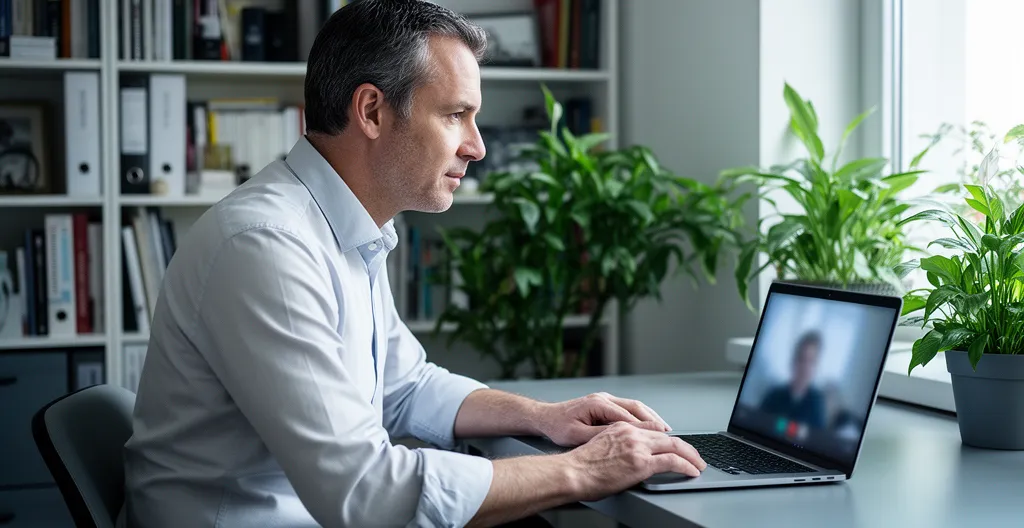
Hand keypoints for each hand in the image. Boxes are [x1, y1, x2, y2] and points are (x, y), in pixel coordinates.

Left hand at [536, 392, 671, 446]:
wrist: (545, 417)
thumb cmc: (558, 427)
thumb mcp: (578, 435)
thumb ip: (600, 436)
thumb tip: (622, 439)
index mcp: (598, 404)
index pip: (628, 416)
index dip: (646, 428)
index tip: (661, 437)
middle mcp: (603, 398)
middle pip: (636, 407)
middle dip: (653, 420)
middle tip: (668, 434)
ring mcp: (604, 399)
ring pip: (634, 406)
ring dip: (650, 417)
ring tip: (664, 431)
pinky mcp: (604, 403)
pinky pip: (627, 408)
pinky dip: (640, 417)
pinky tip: (648, 426)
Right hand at [563, 422, 706, 501]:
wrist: (571, 472)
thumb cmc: (580, 465)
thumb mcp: (600, 446)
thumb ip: (617, 444)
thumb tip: (627, 456)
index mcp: (621, 427)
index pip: (653, 430)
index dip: (669, 440)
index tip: (677, 447)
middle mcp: (632, 433)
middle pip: (668, 437)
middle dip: (686, 448)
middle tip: (695, 457)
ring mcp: (638, 447)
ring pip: (675, 446)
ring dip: (691, 457)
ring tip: (699, 465)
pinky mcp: (641, 463)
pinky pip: (672, 461)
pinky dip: (687, 466)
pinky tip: (692, 472)